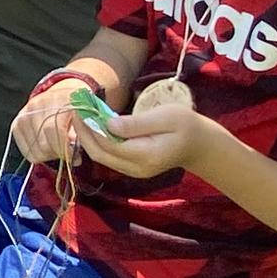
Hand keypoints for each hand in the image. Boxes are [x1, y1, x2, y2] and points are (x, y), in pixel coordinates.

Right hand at [9, 82, 85, 164]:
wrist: (63, 93)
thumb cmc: (78, 109)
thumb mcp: (86, 117)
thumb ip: (84, 135)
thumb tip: (75, 158)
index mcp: (60, 99)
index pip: (55, 131)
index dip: (64, 149)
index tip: (74, 157)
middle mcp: (38, 104)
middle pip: (43, 143)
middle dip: (57, 154)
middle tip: (67, 153)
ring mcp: (26, 112)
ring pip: (34, 149)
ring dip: (48, 155)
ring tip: (58, 149)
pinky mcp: (18, 122)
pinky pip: (25, 150)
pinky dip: (37, 154)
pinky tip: (48, 147)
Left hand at [75, 103, 224, 179]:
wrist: (200, 145)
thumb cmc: (186, 125)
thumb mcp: (165, 117)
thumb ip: (136, 123)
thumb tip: (108, 124)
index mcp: (145, 155)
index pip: (108, 144)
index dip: (90, 127)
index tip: (81, 106)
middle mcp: (136, 168)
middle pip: (99, 154)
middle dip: (83, 132)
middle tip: (76, 109)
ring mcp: (133, 170)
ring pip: (101, 157)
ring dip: (88, 136)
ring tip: (81, 114)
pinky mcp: (132, 167)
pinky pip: (108, 156)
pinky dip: (98, 140)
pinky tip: (94, 124)